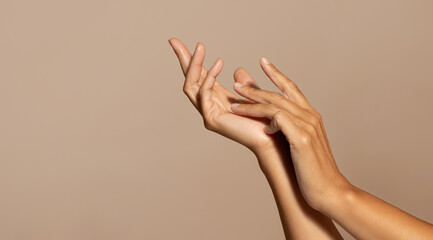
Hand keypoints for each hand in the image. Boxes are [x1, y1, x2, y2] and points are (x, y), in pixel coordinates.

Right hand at [168, 38, 287, 153]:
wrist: (272, 138)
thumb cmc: (265, 120)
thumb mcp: (253, 95)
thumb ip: (244, 84)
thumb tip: (237, 69)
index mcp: (218, 99)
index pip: (200, 76)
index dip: (192, 59)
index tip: (184, 43)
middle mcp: (209, 106)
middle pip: (190, 79)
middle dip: (183, 59)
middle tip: (173, 41)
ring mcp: (208, 113)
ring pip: (191, 86)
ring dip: (194, 65)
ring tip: (199, 47)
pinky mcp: (211, 120)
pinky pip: (204, 95)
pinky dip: (209, 78)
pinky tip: (218, 64)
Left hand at [230, 57, 350, 209]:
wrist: (329, 190)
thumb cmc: (312, 170)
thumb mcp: (300, 145)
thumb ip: (289, 129)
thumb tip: (273, 123)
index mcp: (310, 116)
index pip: (292, 88)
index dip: (277, 74)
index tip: (263, 62)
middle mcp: (310, 116)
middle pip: (280, 94)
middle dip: (256, 87)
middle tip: (236, 83)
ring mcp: (307, 127)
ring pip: (275, 105)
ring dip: (252, 102)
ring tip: (234, 100)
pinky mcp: (301, 139)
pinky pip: (279, 120)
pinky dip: (266, 118)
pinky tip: (258, 124)